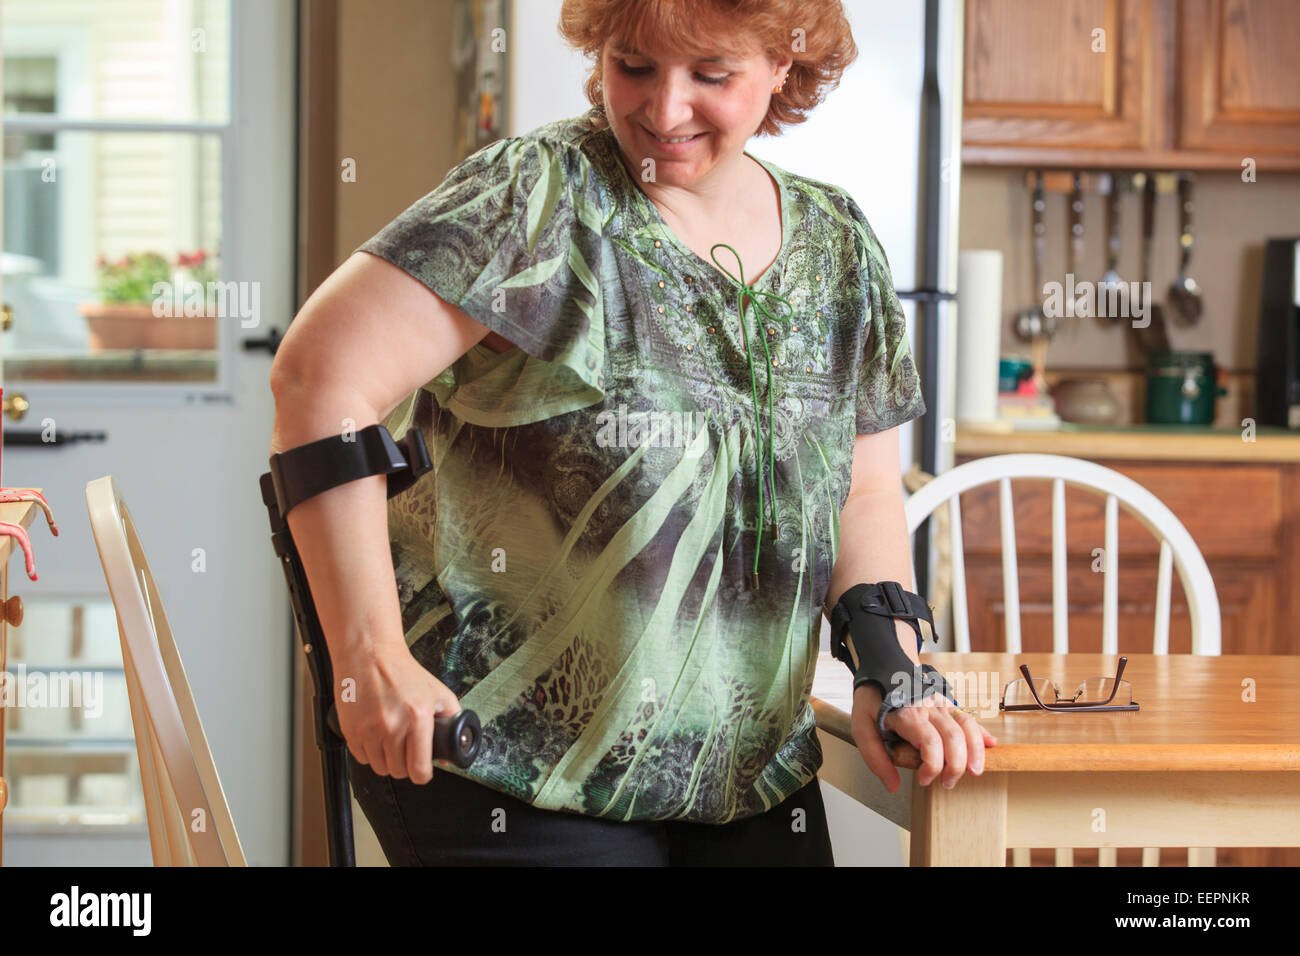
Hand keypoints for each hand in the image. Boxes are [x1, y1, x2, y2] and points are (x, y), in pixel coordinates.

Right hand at [333, 640, 460, 783]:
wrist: (369, 654)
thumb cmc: (402, 672)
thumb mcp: (438, 692)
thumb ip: (452, 720)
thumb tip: (451, 750)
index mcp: (417, 718)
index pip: (419, 770)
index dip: (423, 774)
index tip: (422, 770)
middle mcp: (392, 727)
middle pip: (398, 772)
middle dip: (405, 764)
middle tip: (406, 749)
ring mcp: (369, 730)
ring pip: (379, 768)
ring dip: (386, 759)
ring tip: (390, 739)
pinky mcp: (351, 731)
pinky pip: (361, 758)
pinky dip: (369, 752)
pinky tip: (375, 735)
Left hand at [850, 684, 996, 793]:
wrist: (881, 666)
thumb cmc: (872, 698)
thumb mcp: (861, 726)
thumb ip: (874, 757)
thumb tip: (892, 785)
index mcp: (908, 714)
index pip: (930, 743)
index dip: (932, 767)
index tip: (923, 779)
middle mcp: (929, 707)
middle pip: (954, 738)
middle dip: (956, 766)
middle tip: (947, 783)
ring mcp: (941, 704)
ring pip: (968, 726)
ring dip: (975, 752)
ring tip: (974, 771)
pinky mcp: (947, 703)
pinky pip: (969, 717)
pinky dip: (981, 733)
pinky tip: (990, 745)